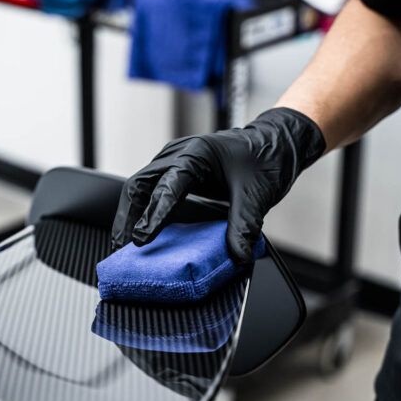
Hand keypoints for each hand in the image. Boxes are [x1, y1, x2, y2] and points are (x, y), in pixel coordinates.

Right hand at [110, 108, 325, 262]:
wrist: (277, 144)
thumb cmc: (266, 158)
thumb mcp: (256, 196)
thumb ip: (243, 226)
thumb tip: (236, 256)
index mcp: (196, 154)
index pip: (166, 186)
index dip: (153, 215)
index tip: (142, 239)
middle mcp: (179, 154)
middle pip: (140, 185)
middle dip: (128, 217)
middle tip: (123, 247)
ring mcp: (175, 161)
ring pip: (141, 187)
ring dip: (131, 215)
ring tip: (123, 244)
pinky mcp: (179, 172)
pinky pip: (152, 190)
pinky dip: (144, 211)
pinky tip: (141, 232)